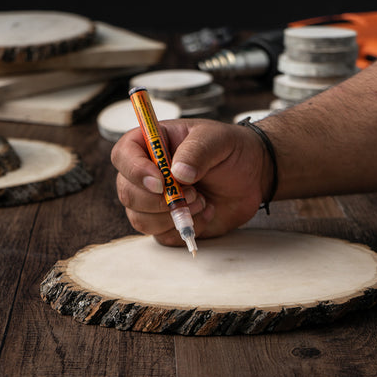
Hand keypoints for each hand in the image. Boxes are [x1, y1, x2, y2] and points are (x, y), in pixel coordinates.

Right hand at [111, 118, 272, 245]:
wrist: (253, 176)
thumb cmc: (231, 149)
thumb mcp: (218, 139)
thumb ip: (197, 151)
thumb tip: (178, 173)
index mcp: (151, 143)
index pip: (123, 156)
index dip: (135, 171)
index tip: (161, 182)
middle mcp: (146, 172)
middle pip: (127, 193)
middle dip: (159, 200)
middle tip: (194, 192)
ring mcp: (154, 200)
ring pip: (140, 219)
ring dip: (173, 215)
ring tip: (203, 200)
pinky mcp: (167, 223)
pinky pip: (162, 236)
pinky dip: (185, 228)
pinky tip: (206, 212)